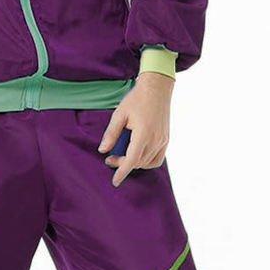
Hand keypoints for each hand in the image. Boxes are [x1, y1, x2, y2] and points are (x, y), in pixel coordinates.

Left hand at [97, 71, 173, 186]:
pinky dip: (146, 161)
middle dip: (123, 163)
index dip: (122, 172)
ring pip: (147, 162)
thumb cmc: (137, 99)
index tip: (115, 181)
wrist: (157, 88)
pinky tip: (137, 155)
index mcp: (143, 134)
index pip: (131, 161)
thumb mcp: (119, 115)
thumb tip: (103, 150)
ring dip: (134, 162)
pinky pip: (157, 158)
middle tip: (110, 157)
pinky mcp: (166, 139)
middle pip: (137, 162)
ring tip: (122, 154)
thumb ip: (111, 134)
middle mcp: (155, 140)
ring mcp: (163, 141)